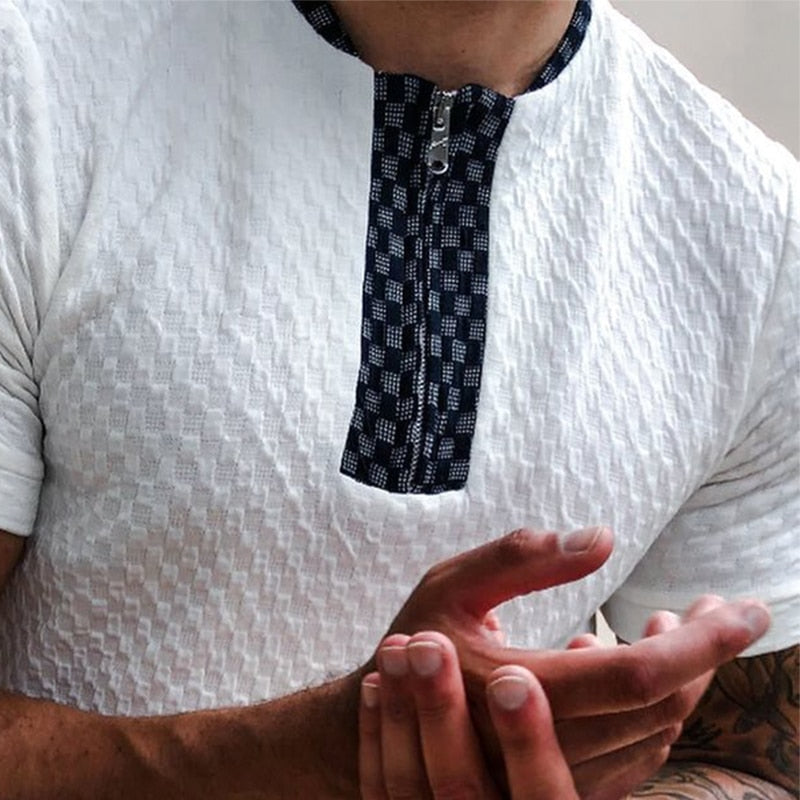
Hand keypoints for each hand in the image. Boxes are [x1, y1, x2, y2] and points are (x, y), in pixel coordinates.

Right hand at [376, 527, 770, 796]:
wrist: (388, 720)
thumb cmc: (414, 645)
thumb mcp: (450, 583)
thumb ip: (520, 558)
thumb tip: (602, 538)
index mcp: (519, 689)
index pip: (636, 675)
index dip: (701, 643)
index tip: (746, 610)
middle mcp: (544, 743)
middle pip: (659, 707)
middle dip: (703, 653)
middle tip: (717, 605)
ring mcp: (556, 770)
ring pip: (655, 733)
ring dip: (682, 676)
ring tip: (672, 623)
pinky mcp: (561, 778)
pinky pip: (637, 754)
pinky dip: (658, 710)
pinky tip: (639, 665)